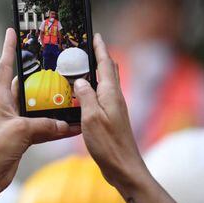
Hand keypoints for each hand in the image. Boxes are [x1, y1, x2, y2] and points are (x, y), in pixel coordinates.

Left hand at [0, 28, 79, 202]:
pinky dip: (54, 127)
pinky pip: (41, 127)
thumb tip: (63, 124)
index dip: (9, 48)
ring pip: (36, 108)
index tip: (12, 31)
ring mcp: (14, 122)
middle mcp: (6, 107)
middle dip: (40, 79)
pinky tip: (69, 127)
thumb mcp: (21, 130)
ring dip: (51, 107)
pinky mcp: (21, 136)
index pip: (5, 67)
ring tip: (68, 98)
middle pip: (25, 87)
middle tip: (56, 69)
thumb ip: (44, 124)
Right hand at [74, 33, 185, 202]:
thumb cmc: (109, 144)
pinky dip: (93, 88)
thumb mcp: (92, 118)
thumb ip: (85, 96)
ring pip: (106, 83)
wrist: (124, 167)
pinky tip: (83, 94)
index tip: (96, 35)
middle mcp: (115, 98)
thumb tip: (80, 80)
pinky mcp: (111, 118)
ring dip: (96, 72)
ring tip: (82, 67)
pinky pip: (101, 96)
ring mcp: (114, 108)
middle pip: (109, 71)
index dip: (100, 49)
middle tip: (87, 48)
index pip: (106, 64)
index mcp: (111, 94)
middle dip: (100, 57)